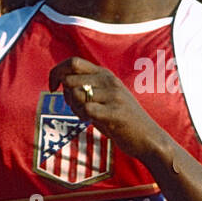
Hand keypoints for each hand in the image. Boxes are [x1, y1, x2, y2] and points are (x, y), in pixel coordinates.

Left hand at [48, 57, 165, 161]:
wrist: (149, 138)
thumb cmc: (122, 119)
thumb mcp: (106, 95)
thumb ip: (87, 85)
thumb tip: (61, 81)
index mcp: (105, 74)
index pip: (73, 62)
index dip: (56, 72)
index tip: (53, 87)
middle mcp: (109, 81)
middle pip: (70, 80)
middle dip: (65, 96)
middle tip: (76, 108)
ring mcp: (113, 96)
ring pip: (76, 94)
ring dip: (75, 108)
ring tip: (86, 116)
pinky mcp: (116, 112)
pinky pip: (87, 109)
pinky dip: (83, 117)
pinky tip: (92, 122)